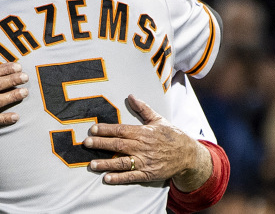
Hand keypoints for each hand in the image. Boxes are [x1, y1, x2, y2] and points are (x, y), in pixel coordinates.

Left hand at [83, 94, 210, 190]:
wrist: (188, 154)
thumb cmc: (172, 135)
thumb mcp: (158, 119)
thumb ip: (143, 109)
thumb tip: (130, 96)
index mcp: (143, 132)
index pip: (121, 130)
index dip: (106, 130)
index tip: (93, 129)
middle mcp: (142, 147)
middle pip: (118, 145)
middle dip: (101, 144)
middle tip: (86, 143)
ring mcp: (145, 161)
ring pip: (122, 162)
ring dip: (106, 163)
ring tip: (92, 164)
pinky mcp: (148, 174)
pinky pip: (131, 176)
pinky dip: (119, 178)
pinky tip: (107, 177)